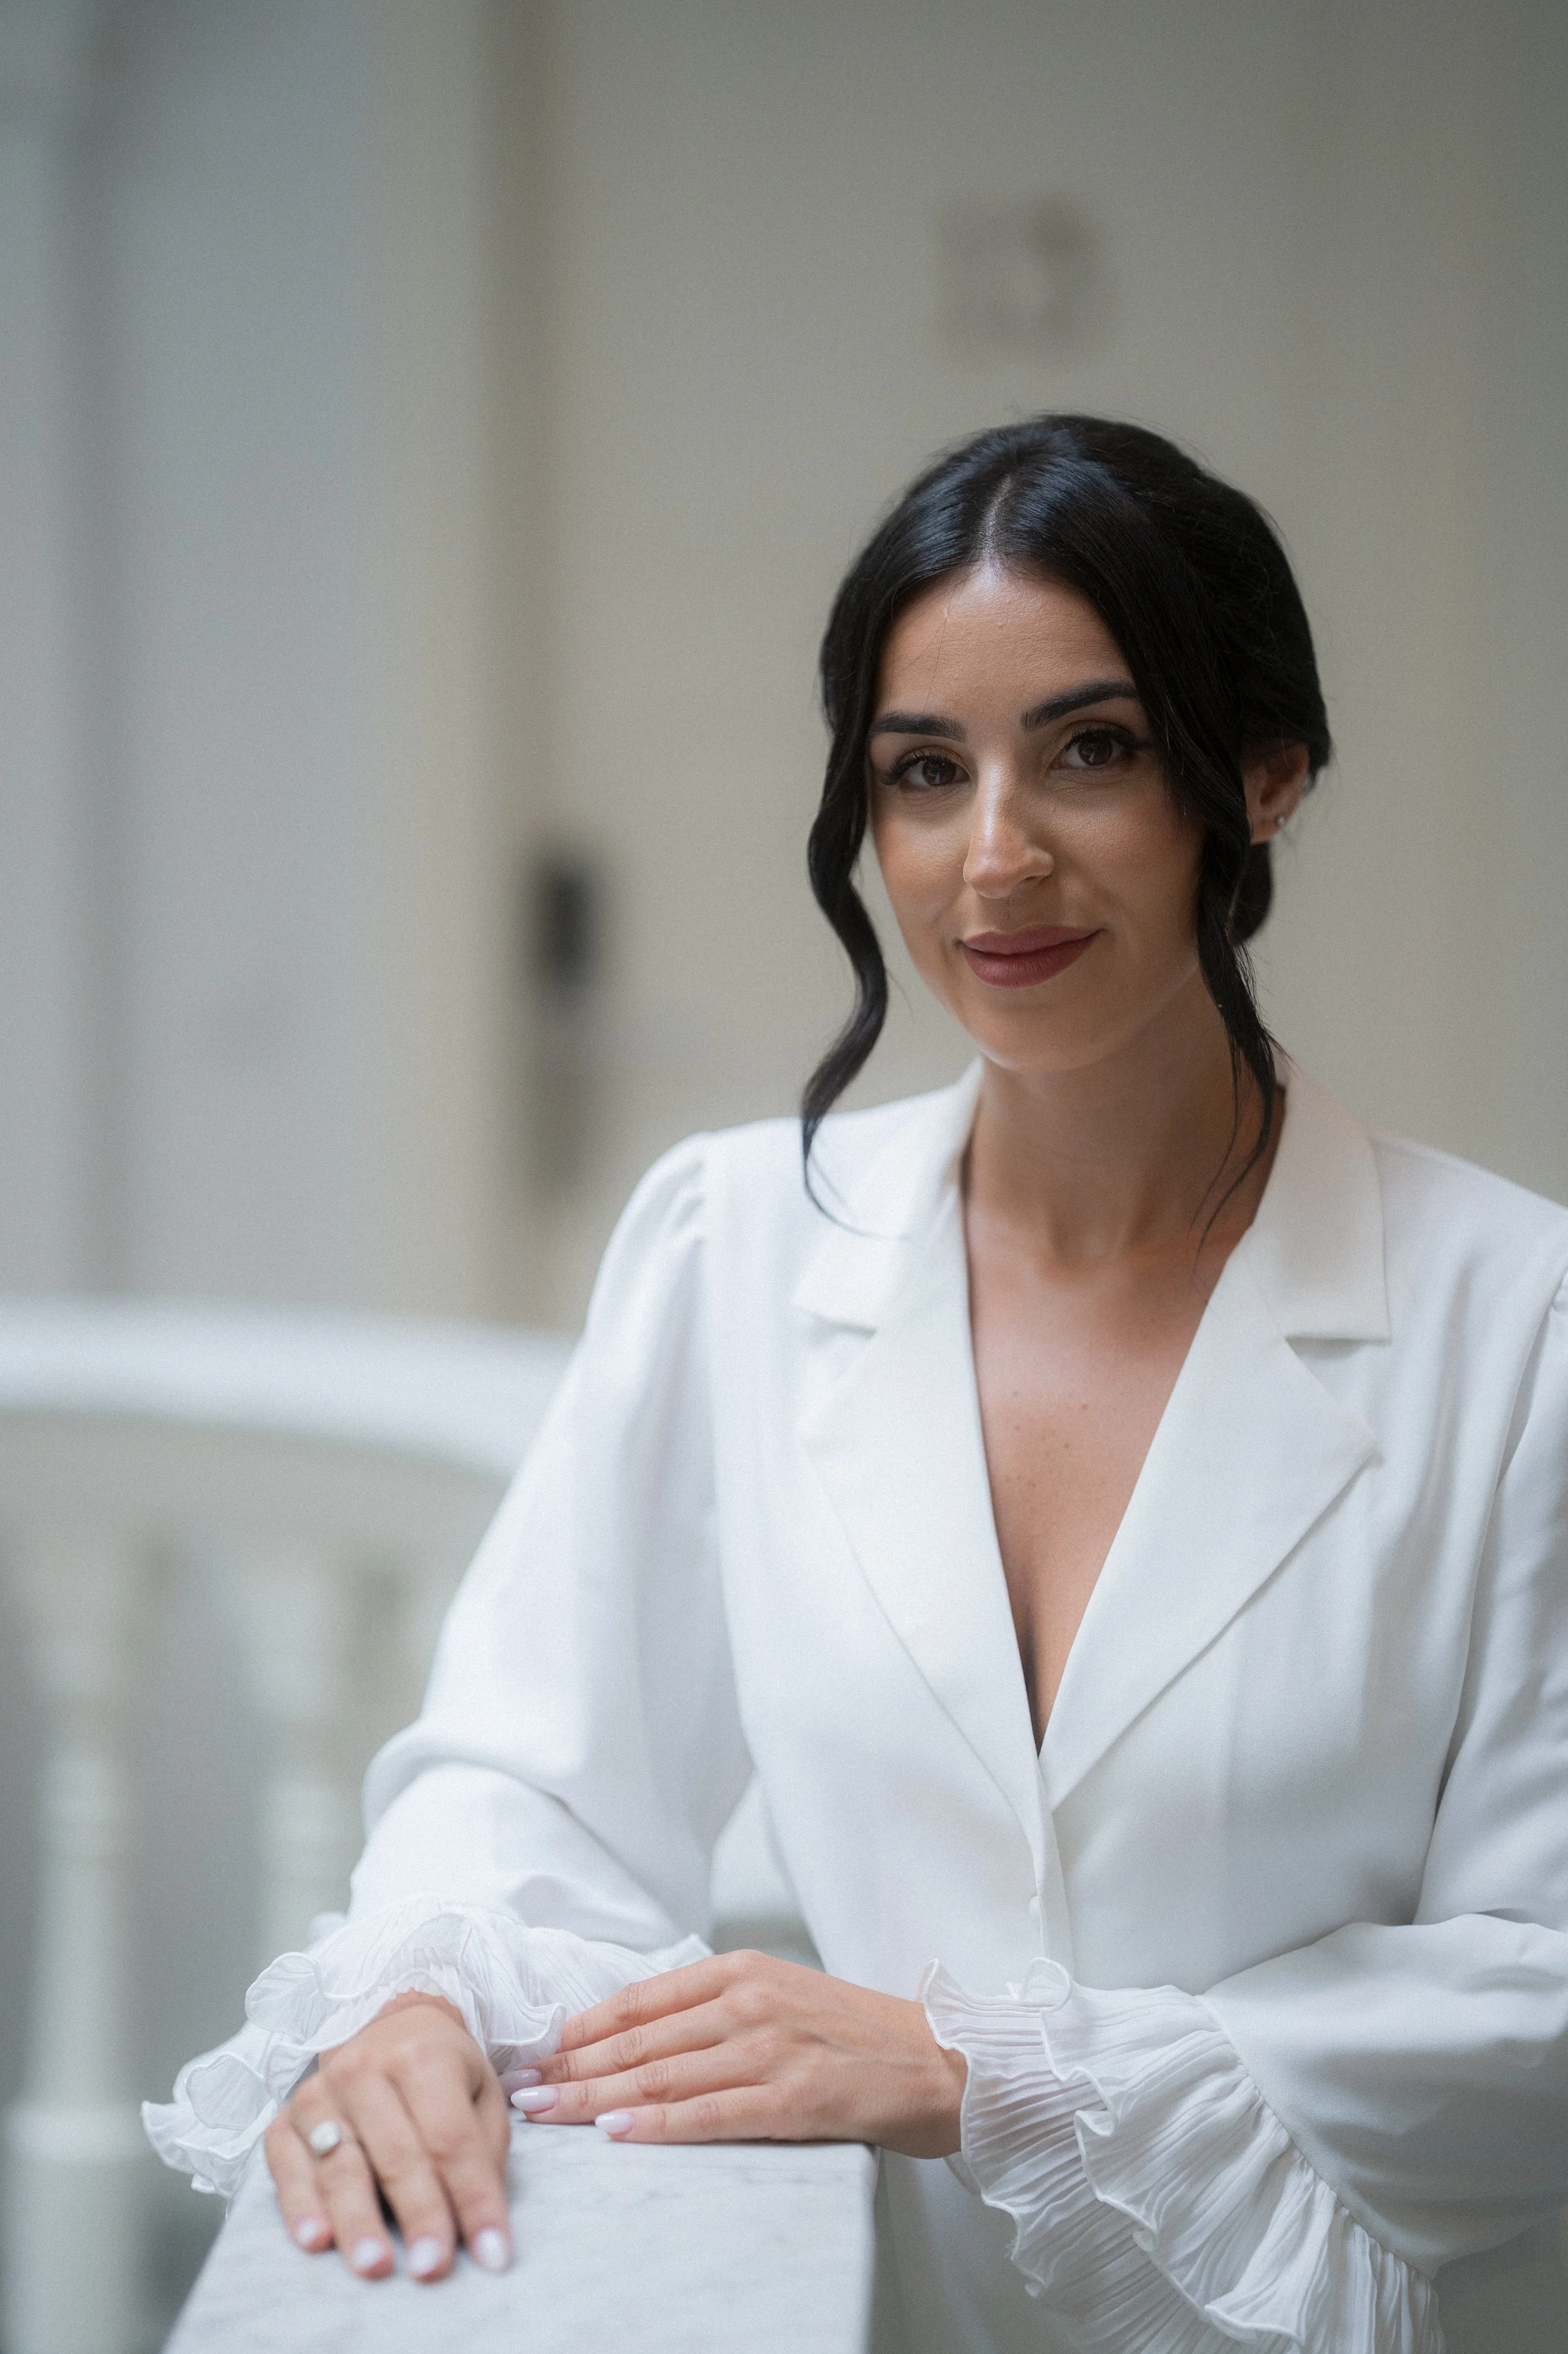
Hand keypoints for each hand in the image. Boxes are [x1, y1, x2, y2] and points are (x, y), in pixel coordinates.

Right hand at [264, 1993, 511, 2281]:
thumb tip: (483, 2225)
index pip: (451, 2139)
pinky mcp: (285, 2123)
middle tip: (432, 2268)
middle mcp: (364, 2068)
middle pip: (396, 2154)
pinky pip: (286, 2169)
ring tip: (375, 2266)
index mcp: (422, 2055)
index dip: (474, 2199)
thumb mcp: (482, 2096)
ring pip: (340, 2165)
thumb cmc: (445, 2074)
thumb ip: (484, 2153)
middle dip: (419, 2215)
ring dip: (358, 2220)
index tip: (493, 2255)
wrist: (391, 2032)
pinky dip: (300, 2206)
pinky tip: (316, 2240)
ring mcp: (319, 2095)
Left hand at [509, 1949, 965, 2154]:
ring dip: (595, 2098)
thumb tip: (638, 2032)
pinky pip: (712, 2113)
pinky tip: (617, 2132)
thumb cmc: (858, 2033)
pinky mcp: (794, 2099)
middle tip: (519, 2089)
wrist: (940, 2059)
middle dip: (571, 2068)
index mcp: (744, 1970)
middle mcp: (750, 2002)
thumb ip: (716, 2006)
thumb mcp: (781, 1994)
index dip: (581, 2029)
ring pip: (663, 2074)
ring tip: (545, 2113)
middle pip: (640, 2040)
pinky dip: (659, 2123)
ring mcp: (772, 2050)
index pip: (640, 1999)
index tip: (536, 2051)